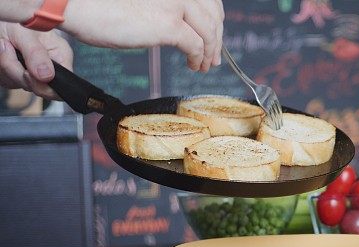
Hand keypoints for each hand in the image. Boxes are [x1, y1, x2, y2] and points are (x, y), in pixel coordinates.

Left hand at [0, 23, 72, 99]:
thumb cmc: (19, 21)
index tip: (28, 72)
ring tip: (6, 46)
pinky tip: (4, 53)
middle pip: (39, 88)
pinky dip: (2, 69)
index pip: (64, 83)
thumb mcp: (27, 34)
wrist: (4, 19)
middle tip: (10, 50)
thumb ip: (37, 54)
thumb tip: (46, 76)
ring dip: (7, 68)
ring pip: (20, 85)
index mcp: (61, 57)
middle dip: (19, 73)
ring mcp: (34, 74)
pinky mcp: (19, 76)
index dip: (46, 85)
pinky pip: (9, 82)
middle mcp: (50, 68)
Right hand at [62, 0, 223, 71]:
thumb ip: (166, 6)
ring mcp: (175, 4)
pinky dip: (198, 58)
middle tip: (214, 57)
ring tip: (204, 65)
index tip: (214, 36)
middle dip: (216, 39)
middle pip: (213, 15)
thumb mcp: (145, 0)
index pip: (208, 0)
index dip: (215, 20)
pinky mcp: (168, 24)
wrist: (79, 5)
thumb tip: (184, 24)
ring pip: (208, 32)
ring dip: (209, 52)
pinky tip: (193, 64)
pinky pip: (196, 45)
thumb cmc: (103, 3)